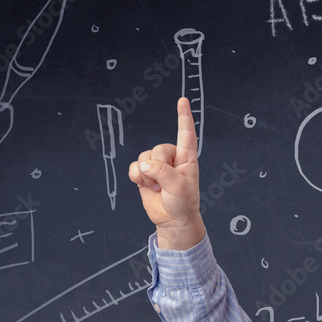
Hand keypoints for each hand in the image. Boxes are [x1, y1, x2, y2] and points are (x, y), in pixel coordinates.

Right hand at [129, 97, 205, 249]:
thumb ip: (163, 173)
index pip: (186, 134)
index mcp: (187, 159)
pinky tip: (147, 186)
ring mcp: (157, 166)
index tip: (183, 101)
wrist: (172, 220)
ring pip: (144, 157)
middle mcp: (172, 159)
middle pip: (158, 149)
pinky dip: (138, 177)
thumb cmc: (183, 203)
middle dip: (158, 167)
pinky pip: (134, 167)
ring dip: (148, 175)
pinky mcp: (145, 174)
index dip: (184, 117)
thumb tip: (145, 164)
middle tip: (165, 183)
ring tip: (158, 187)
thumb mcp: (179, 188)